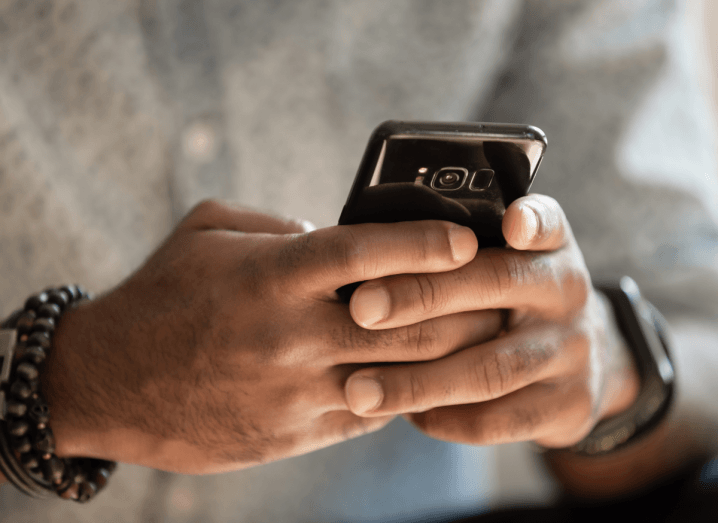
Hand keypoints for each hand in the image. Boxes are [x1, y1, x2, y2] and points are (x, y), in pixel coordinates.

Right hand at [42, 200, 501, 473]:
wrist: (110, 383)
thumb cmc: (162, 295)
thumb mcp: (209, 233)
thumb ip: (277, 226)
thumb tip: (334, 235)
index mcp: (269, 276)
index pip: (365, 252)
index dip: (424, 242)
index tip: (467, 237)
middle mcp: (288, 335)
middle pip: (402, 321)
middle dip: (461, 305)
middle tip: (496, 290)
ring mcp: (294, 390)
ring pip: (397, 375)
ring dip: (448, 356)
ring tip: (481, 336)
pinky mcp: (295, 432)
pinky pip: (369, 412)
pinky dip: (405, 390)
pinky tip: (427, 375)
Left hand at [344, 194, 639, 447]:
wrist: (581, 364)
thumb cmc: (513, 301)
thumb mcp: (508, 262)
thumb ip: (458, 250)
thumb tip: (370, 246)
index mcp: (548, 248)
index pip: (545, 223)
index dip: (530, 221)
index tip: (509, 223)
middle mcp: (566, 292)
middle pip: (496, 285)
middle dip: (422, 295)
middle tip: (361, 308)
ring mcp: (571, 352)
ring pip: (490, 368)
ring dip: (417, 381)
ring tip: (359, 389)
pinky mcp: (567, 406)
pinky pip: (497, 420)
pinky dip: (444, 419)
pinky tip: (404, 414)